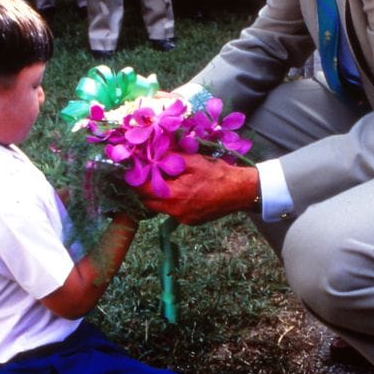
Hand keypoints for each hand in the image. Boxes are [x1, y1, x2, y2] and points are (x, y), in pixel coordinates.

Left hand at [134, 152, 259, 224]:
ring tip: (164, 179)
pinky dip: (172, 201)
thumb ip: (170, 158)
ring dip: (159, 194)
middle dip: (144, 188)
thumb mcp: (193, 160)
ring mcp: (183, 219)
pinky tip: (181, 189)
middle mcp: (175, 212)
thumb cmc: (218, 174)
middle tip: (146, 173)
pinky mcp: (191, 222)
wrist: (241, 191)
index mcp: (173, 196)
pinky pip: (173, 211)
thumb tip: (152, 152)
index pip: (142, 190)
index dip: (135, 179)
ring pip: (160, 207)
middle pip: (148, 202)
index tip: (133, 168)